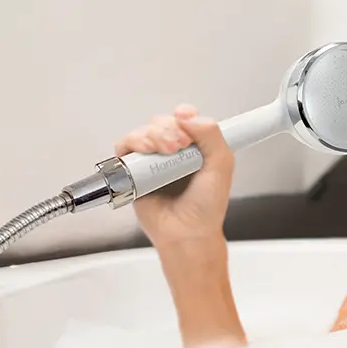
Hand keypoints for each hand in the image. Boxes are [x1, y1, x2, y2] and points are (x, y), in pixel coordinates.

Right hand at [114, 104, 234, 247]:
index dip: (184, 114)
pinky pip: (124, 148)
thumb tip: (187, 116)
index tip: (187, 118)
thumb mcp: (221, 165)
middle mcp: (173, 153)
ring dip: (153, 135)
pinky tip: (146, 151)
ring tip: (165, 151)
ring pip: (144, 132)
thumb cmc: (206, 207)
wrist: (188, 233)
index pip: (185, 118)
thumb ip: (211, 135)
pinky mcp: (133, 173)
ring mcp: (152, 162)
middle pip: (162, 122)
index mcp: (195, 148)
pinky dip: (132, 143)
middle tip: (180, 145)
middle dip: (169, 128)